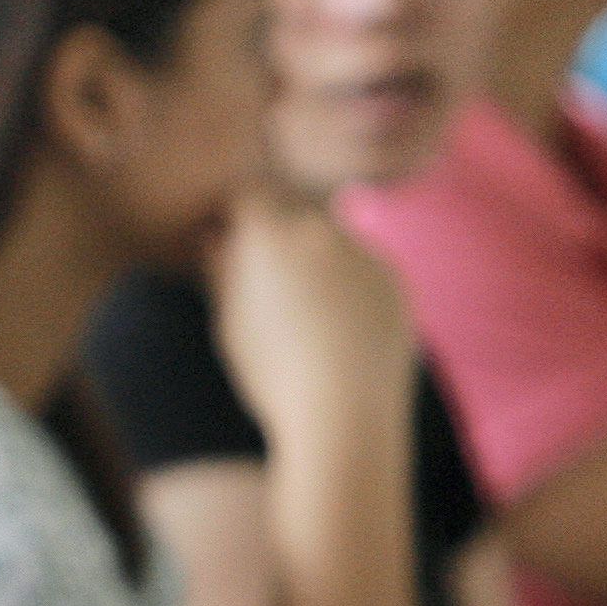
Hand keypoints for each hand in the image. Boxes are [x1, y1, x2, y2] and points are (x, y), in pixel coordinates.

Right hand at [209, 186, 417, 447]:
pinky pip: (360, 267)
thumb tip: (213, 237)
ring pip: (330, 238)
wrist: (344, 413)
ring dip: (312, 259)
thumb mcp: (229, 322)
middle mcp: (320, 229)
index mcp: (271, 234)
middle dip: (276, 232)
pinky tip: (335, 330)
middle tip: (262, 277)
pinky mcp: (393, 277)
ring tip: (301, 315)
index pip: (246, 193)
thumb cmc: (271, 373)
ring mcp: (363, 250)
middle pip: (292, 210)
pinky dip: (345, 285)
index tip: (223, 238)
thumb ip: (221, 269)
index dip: (233, 212)